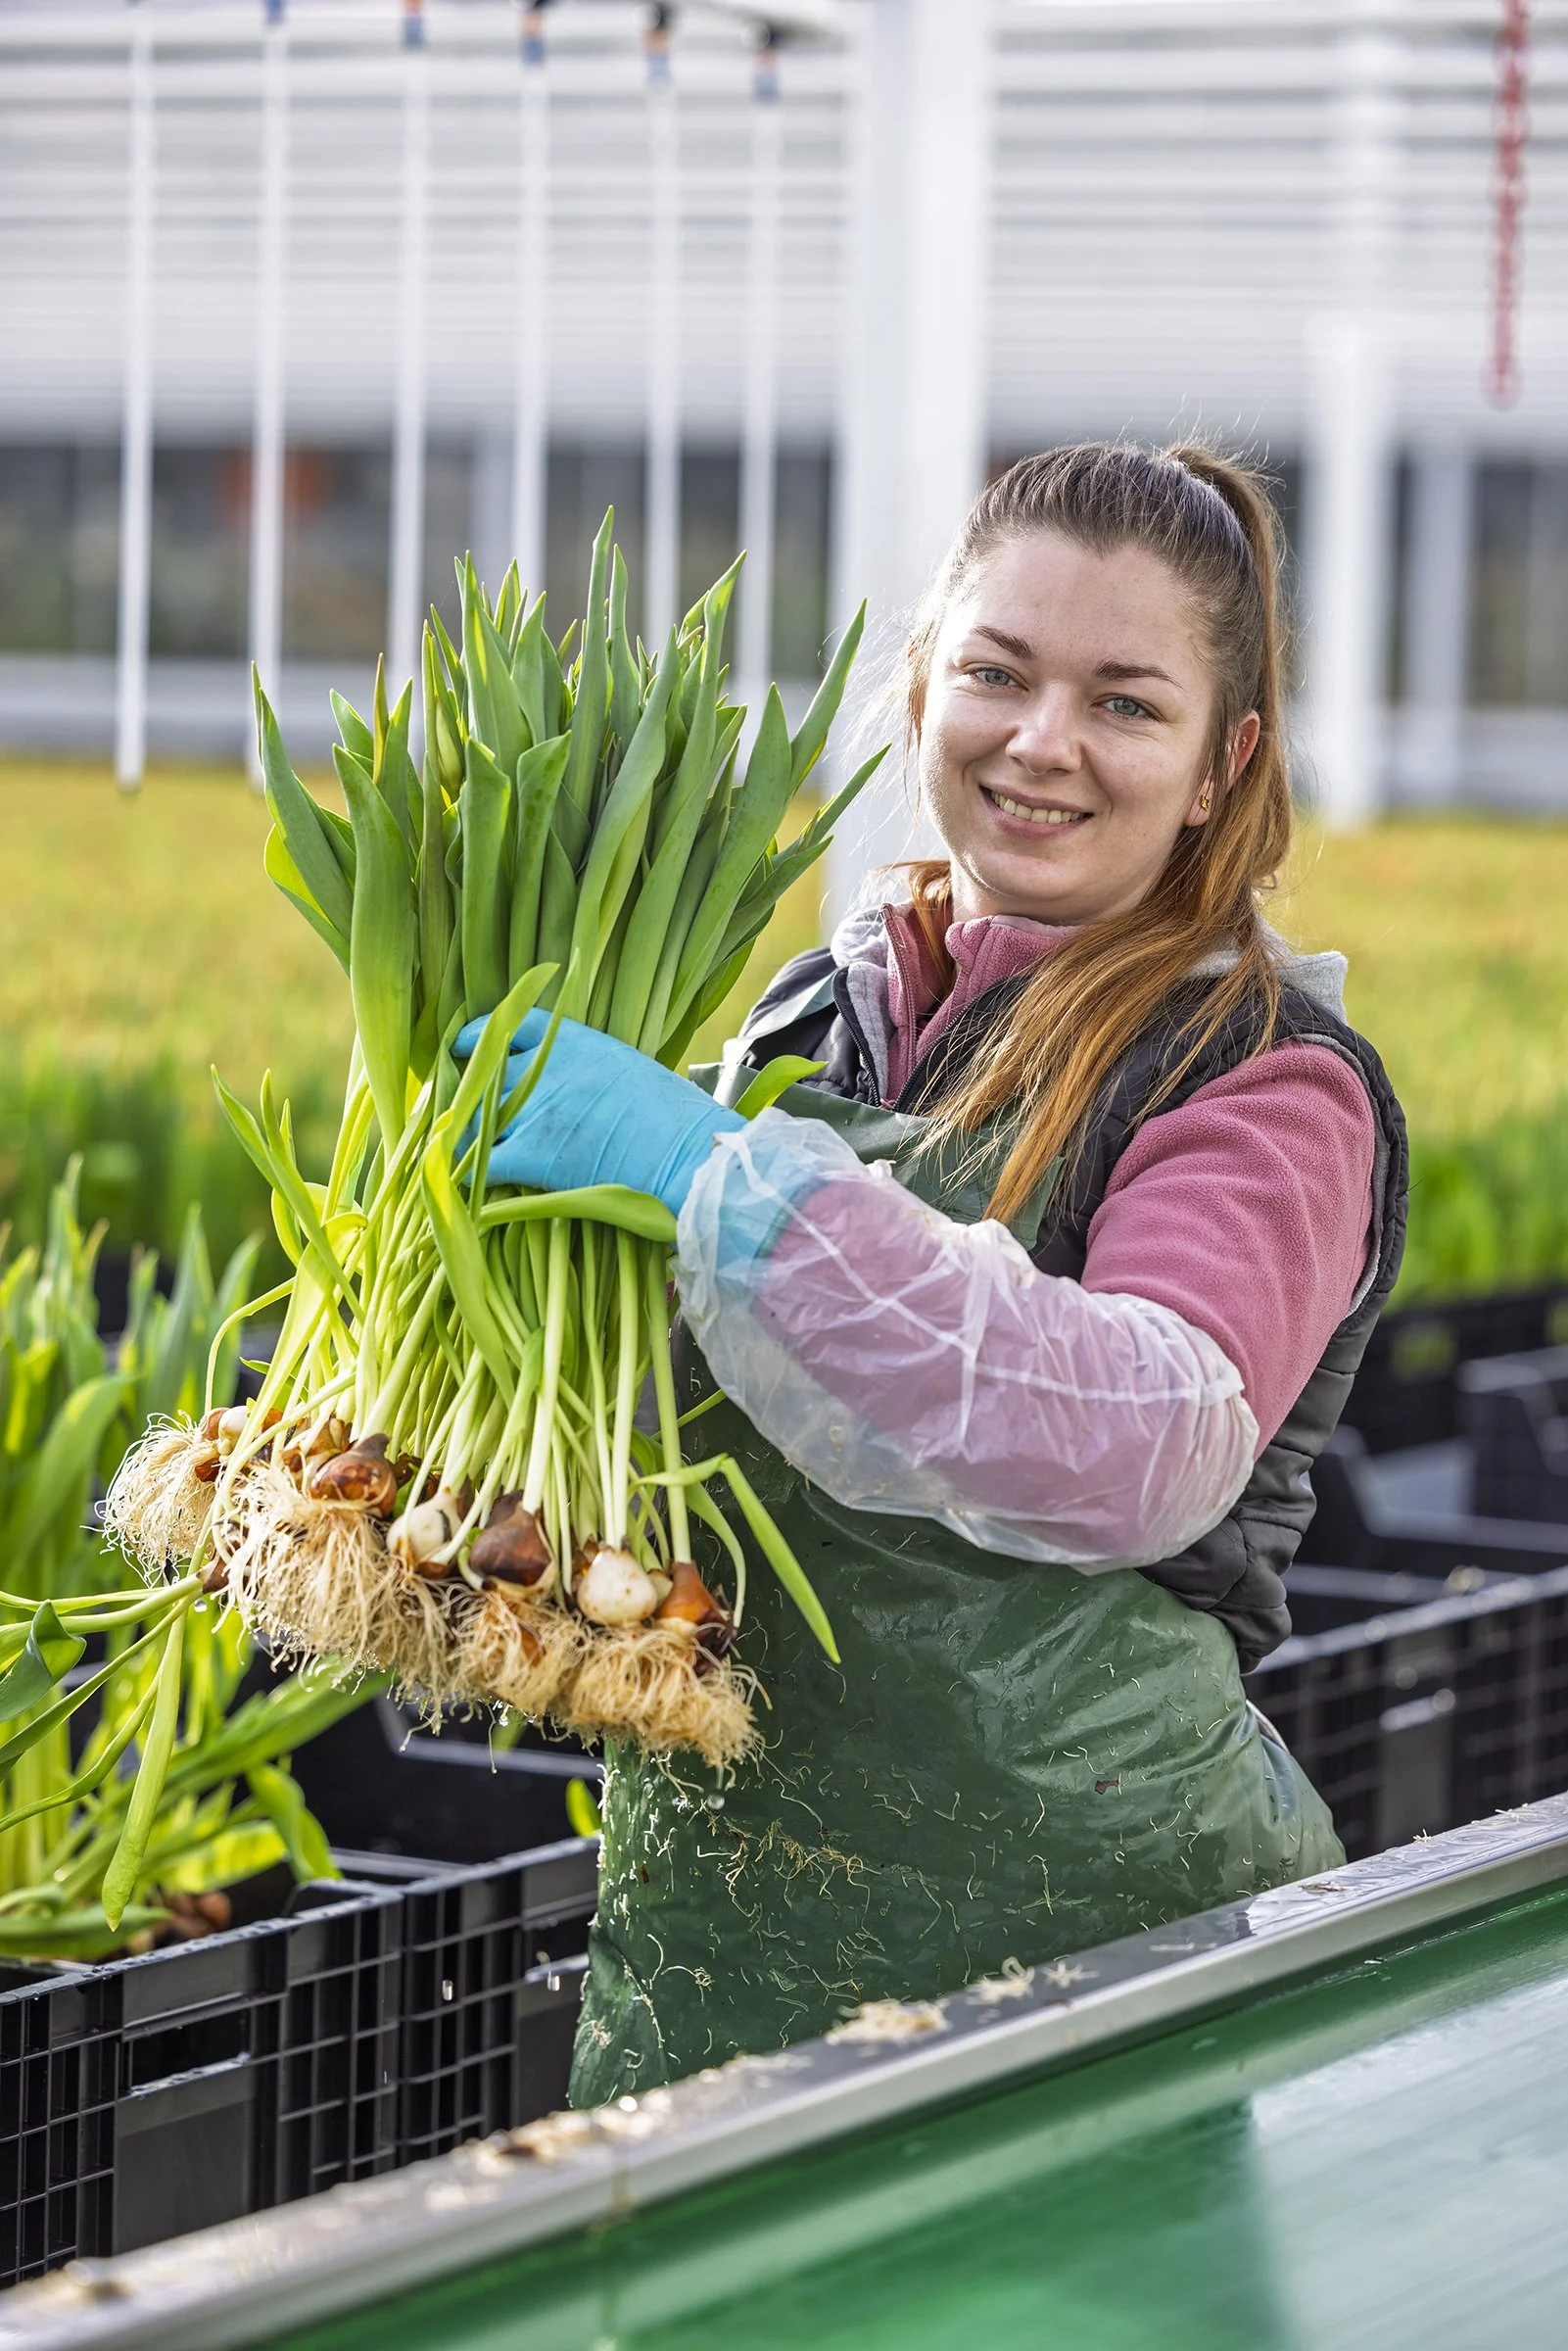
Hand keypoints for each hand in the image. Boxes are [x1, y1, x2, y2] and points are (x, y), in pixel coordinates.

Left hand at [456, 1010, 743, 1216]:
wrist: (686, 1152)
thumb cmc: (677, 1116)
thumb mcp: (633, 1070)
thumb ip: (594, 1071)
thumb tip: (582, 1090)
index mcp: (572, 1042)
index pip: (508, 1026)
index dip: (480, 1037)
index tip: (465, 1046)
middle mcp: (543, 1069)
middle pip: (483, 1074)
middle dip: (468, 1092)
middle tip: (461, 1108)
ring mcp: (533, 1110)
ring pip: (474, 1118)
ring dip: (466, 1134)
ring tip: (461, 1149)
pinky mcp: (531, 1154)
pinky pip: (480, 1163)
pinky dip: (468, 1174)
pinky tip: (464, 1184)